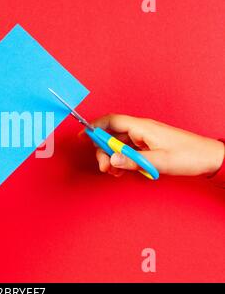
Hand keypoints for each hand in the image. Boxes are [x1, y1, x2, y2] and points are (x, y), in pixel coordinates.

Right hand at [83, 114, 223, 176]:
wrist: (210, 158)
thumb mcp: (160, 161)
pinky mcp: (147, 147)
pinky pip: (127, 151)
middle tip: (104, 167)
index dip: (95, 127)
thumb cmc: (189, 156)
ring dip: (111, 157)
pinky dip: (121, 160)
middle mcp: (140, 130)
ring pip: (118, 144)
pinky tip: (123, 170)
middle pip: (111, 135)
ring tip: (114, 172)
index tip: (82, 136)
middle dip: (103, 150)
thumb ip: (133, 162)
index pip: (112, 121)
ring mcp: (143, 138)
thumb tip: (110, 160)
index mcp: (142, 127)